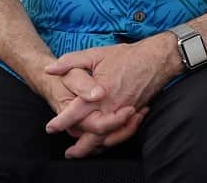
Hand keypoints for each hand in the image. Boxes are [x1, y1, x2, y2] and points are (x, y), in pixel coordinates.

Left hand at [44, 34, 178, 150]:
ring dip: (95, 147)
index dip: (61, 122)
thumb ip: (70, 61)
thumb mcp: (95, 54)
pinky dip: (112, 141)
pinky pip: (122, 134)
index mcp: (100, 92)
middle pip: (93, 134)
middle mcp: (112, 106)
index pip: (76, 113)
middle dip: (80, 147)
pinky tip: (104, 142)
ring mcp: (125, 113)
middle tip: (69, 153)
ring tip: (84, 152)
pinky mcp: (134, 114)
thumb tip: (49, 69)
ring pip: (108, 138)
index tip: (51, 127)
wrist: (156, 59)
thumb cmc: (126, 56)